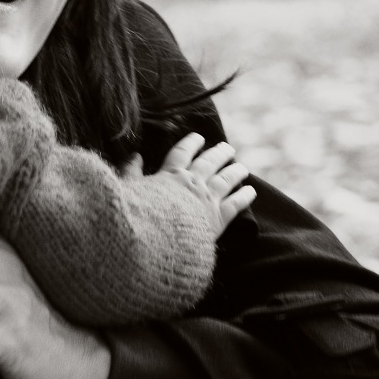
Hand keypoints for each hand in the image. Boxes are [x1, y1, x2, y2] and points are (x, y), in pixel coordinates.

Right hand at [136, 132, 255, 235]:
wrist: (156, 241)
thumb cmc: (138, 216)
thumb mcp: (128, 190)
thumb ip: (130, 172)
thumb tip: (135, 155)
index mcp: (170, 175)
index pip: (183, 153)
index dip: (191, 143)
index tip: (199, 137)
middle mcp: (192, 183)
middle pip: (209, 163)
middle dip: (219, 154)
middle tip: (228, 148)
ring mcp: (207, 200)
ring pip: (225, 180)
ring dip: (235, 171)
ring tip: (242, 167)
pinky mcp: (218, 219)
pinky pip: (235, 204)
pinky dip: (244, 196)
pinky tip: (251, 191)